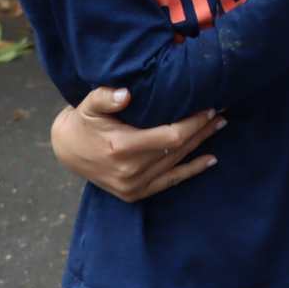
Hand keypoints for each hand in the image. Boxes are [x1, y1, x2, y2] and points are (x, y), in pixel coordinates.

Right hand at [49, 86, 223, 202]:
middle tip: (221, 114)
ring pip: (176, 163)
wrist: (67, 150)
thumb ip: (105, 97)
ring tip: (218, 126)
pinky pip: (169, 182)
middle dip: (202, 130)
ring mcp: (133, 186)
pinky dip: (191, 171)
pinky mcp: (134, 193)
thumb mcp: (89, 105)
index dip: (193, 123)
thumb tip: (126, 94)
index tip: (208, 108)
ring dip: (200, 145)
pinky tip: (210, 160)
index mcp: (122, 148)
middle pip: (177, 149)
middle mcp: (130, 171)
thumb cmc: (84, 122)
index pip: (170, 136)